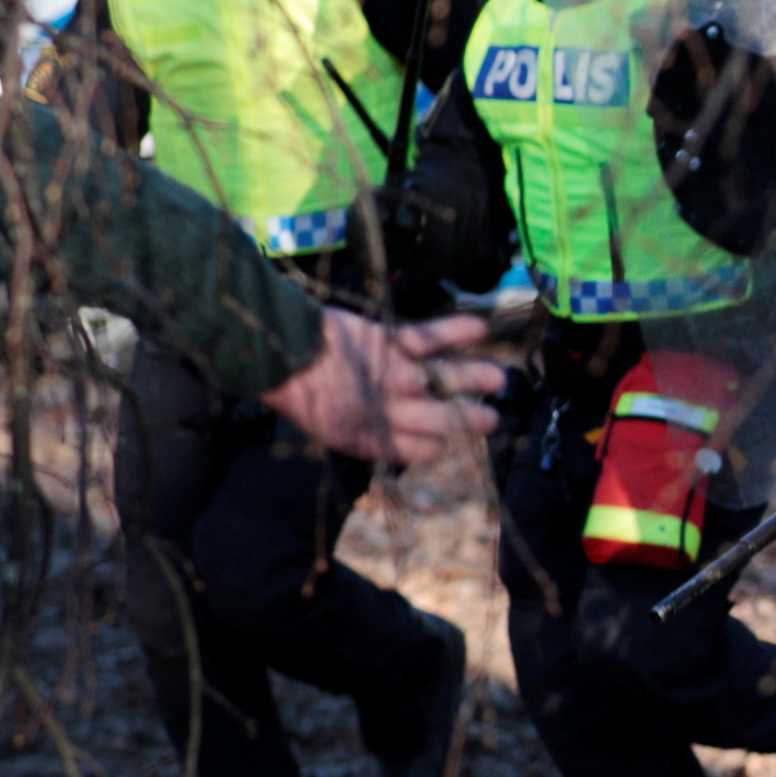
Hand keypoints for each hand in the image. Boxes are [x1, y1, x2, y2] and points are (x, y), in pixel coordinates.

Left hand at [263, 311, 505, 463]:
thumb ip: (356, 427)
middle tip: (491, 420)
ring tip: (499, 381)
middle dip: (470, 421)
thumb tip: (382, 428)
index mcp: (369, 437)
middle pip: (441, 421)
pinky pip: (429, 338)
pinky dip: (456, 330)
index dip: (434, 446)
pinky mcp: (389, 343)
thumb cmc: (292, 389)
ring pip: (445, 381)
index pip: (419, 450)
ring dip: (476, 380)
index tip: (442, 440)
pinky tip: (479, 327)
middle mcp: (388, 411)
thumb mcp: (322, 423)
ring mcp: (393, 375)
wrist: (276, 353)